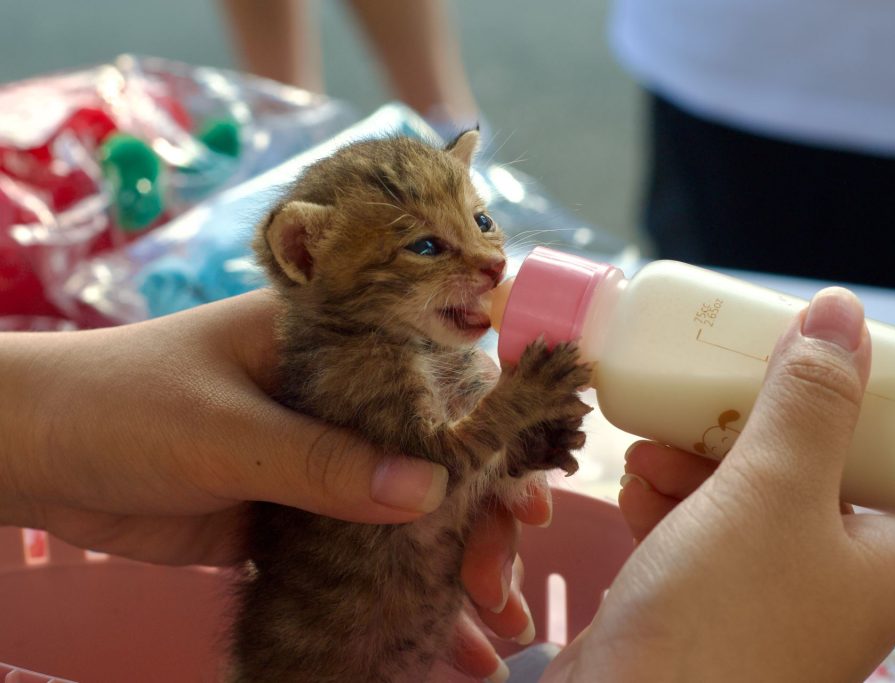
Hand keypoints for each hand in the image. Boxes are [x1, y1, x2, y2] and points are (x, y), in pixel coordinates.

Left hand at [0, 289, 539, 680]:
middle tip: (503, 569)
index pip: (435, 371)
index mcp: (329, 345)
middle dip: (477, 511)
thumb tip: (431, 494)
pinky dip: (395, 587)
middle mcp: (336, 398)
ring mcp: (316, 457)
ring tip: (490, 620)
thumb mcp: (223, 430)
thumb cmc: (121, 405)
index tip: (526, 483)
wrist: (30, 456)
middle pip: (434, 449)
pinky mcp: (290, 513)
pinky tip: (436, 632)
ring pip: (403, 505)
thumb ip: (323, 462)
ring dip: (446, 557)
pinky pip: (359, 549)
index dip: (492, 423)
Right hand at [543, 288, 894, 681]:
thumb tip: (846, 315)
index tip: (892, 408)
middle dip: (781, 434)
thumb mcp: (773, 492)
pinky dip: (673, 504)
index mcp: (893, 571)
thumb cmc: (723, 616)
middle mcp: (838, 591)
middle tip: (747, 390)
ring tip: (660, 442)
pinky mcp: (703, 610)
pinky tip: (636, 484)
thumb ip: (810, 403)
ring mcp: (767, 603)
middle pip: (839, 492)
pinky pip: (701, 538)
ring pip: (758, 508)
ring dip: (708, 463)